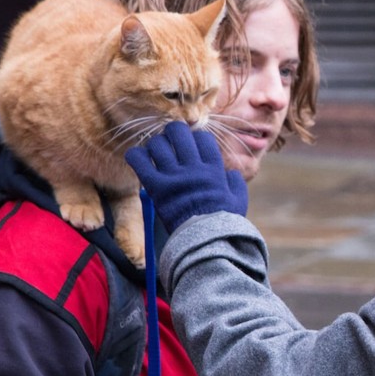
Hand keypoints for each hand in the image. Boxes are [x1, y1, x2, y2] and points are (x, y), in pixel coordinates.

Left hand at [126, 122, 246, 233]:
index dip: (196, 137)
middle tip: (171, 140)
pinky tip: (139, 158)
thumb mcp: (238, 200)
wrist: (206, 242)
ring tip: (156, 152)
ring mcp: (174, 177)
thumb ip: (235, 182)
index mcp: (214, 169)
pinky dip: (136, 155)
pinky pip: (139, 160)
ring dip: (156, 144)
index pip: (202, 137)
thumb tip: (230, 172)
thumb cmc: (224, 223)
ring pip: (158, 143)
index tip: (192, 144)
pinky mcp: (156, 187)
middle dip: (174, 132)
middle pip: (178, 133)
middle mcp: (193, 168)